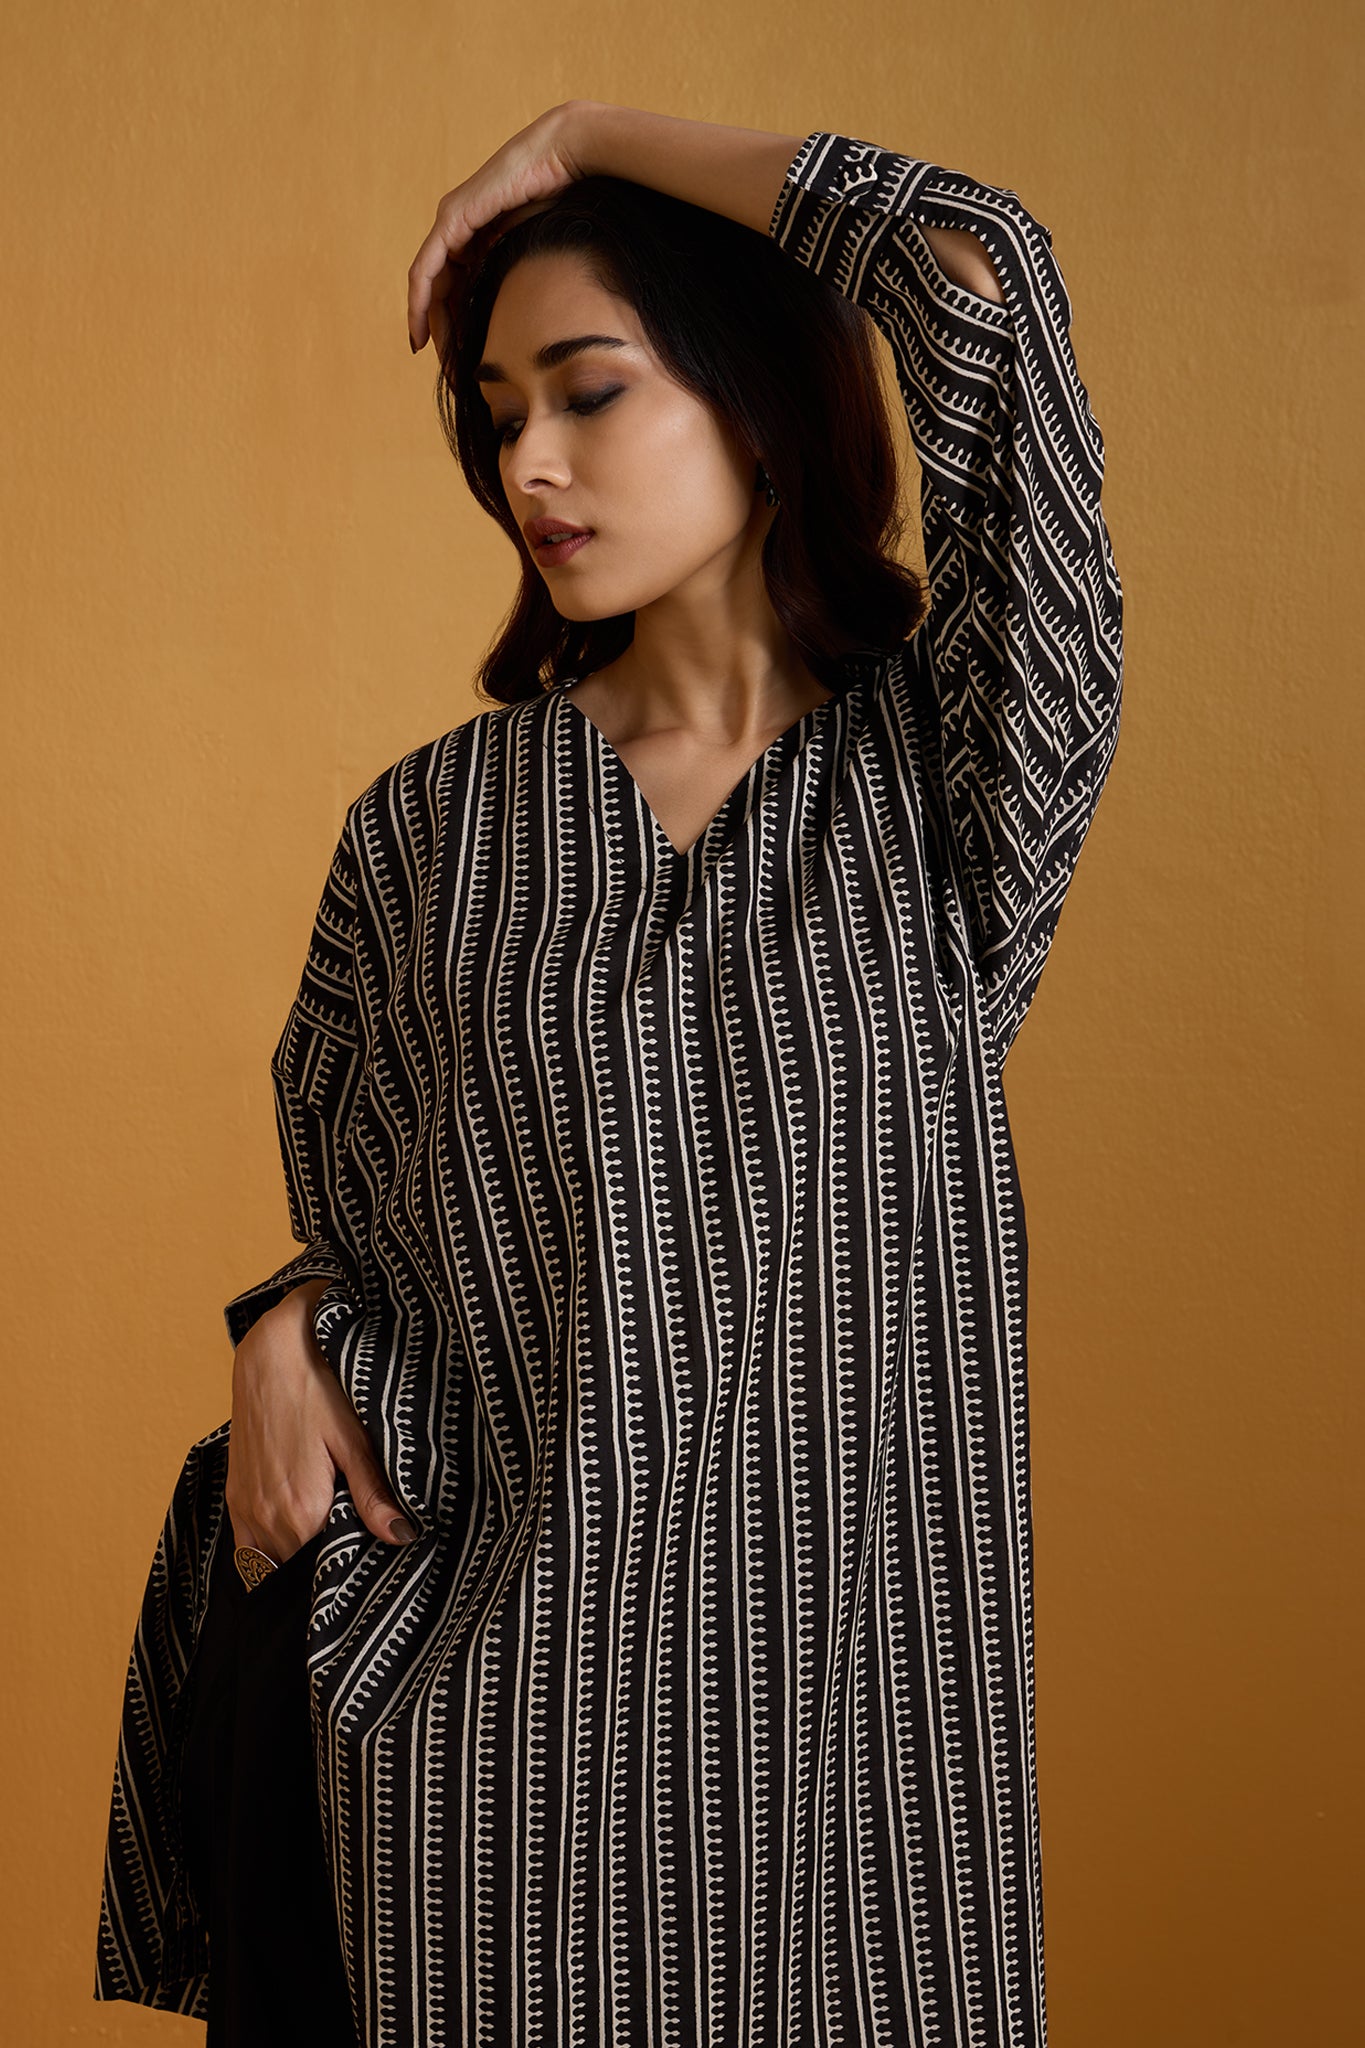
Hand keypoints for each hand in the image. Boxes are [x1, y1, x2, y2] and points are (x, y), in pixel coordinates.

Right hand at [225, 1280, 416, 1563]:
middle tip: (355, 1535)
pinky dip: (269, 1553)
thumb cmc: (318, 1390)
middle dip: (326, 1562)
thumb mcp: (353, 1439)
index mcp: (302, 1511)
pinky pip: (247, 1549)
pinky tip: (296, 1535)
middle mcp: (268, 1520)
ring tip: (329, 1533)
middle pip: (301, 1568)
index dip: (352, 1562)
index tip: (370, 1548)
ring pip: (275, 1562)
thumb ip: (373, 1494)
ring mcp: (246, 1511)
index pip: (328, 1566)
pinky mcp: (234, 1498)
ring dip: (299, 1558)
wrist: (271, 1355)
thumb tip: (401, 1537)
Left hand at [406, 100, 592, 359]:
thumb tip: (539, 317)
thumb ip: (525, 274)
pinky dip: (420, 302)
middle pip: (438, 289)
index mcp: (478, 235)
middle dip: (440, 331)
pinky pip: (427, 269)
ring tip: (433, 357)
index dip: (454, 324)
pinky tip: (422, 331)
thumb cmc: (565, 195)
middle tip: (447, 370)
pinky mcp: (453, 218)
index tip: (458, 359)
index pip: (456, 287)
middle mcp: (458, 227)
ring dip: (428, 322)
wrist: (566, 154)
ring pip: (428, 283)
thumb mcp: (538, 247)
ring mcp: (452, 221)